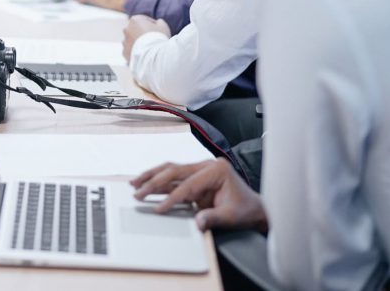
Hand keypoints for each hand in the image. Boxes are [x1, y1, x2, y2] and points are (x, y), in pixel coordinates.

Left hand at [122, 14, 171, 59]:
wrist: (153, 55)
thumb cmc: (159, 38)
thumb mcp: (163, 27)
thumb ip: (160, 22)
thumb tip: (158, 22)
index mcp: (135, 20)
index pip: (144, 20)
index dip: (152, 24)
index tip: (158, 30)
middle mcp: (127, 29)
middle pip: (136, 30)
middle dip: (143, 33)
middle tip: (153, 40)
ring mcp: (124, 41)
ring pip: (132, 41)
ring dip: (138, 43)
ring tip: (149, 48)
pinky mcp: (125, 52)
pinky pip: (131, 51)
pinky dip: (136, 52)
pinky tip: (144, 54)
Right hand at [131, 158, 267, 231]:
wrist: (254, 209)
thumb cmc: (245, 210)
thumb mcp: (231, 217)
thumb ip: (213, 218)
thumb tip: (198, 223)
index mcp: (216, 170)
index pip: (188, 184)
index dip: (171, 197)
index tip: (158, 208)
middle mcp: (206, 166)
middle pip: (174, 171)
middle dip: (154, 182)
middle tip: (138, 193)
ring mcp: (199, 170)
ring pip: (170, 170)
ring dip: (151, 177)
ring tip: (134, 184)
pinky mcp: (195, 177)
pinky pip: (173, 178)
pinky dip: (158, 181)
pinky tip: (145, 184)